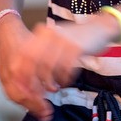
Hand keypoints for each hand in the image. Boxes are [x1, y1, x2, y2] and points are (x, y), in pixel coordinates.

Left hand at [0, 15, 118, 120]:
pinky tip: (64, 82)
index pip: (24, 55)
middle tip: (37, 93)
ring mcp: (63, 41)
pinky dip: (63, 78)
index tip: (23, 86)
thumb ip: (41, 55)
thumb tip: (27, 78)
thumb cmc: (74, 40)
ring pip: (49, 66)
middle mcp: (50, 35)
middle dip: (33, 80)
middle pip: (33, 62)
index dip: (22, 72)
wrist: (99, 28)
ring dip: (49, 81)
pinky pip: (65, 68)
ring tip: (52, 88)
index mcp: (41, 33)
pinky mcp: (76, 48)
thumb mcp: (55, 42)